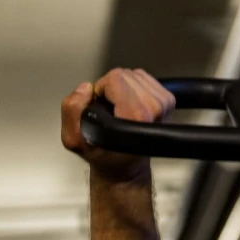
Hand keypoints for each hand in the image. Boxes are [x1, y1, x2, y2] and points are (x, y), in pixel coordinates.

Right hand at [61, 68, 174, 182]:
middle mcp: (154, 108)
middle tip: (108, 110)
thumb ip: (72, 111)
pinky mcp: (168, 100)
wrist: (125, 165)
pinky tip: (128, 105)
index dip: (101, 90)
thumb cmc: (103, 154)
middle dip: (111, 88)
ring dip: (122, 88)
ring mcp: (164, 103)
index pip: (115, 78)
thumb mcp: (74, 140)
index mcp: (136, 115)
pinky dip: (133, 87)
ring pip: (134, 74)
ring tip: (118, 109)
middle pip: (125, 74)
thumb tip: (86, 88)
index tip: (100, 108)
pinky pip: (144, 78)